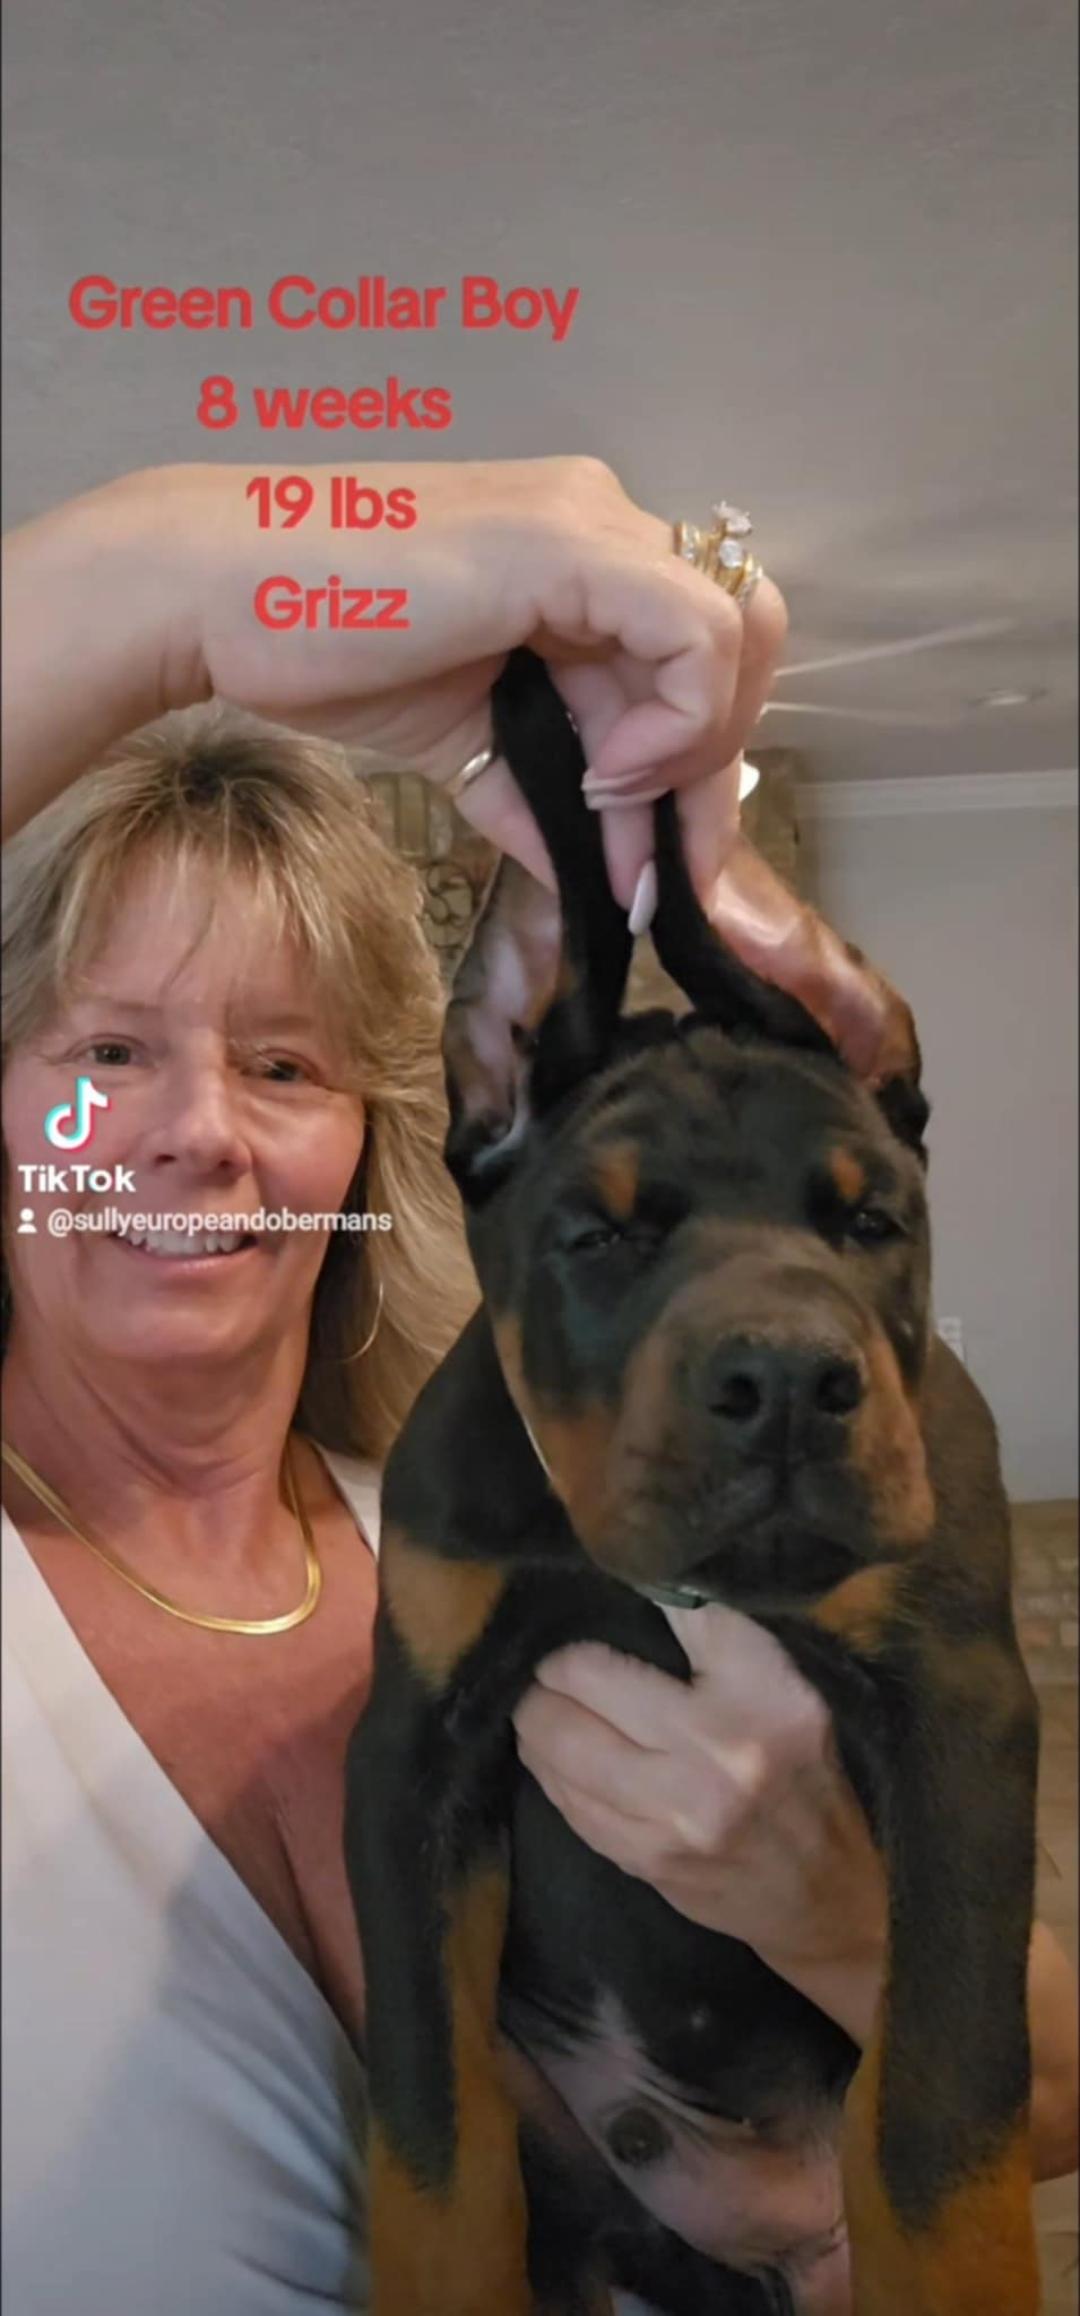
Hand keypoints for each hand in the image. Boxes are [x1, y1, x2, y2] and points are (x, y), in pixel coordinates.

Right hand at [3, 459, 909, 1078]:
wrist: (218, 598)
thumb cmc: (320, 648)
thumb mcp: (467, 748)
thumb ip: (545, 805)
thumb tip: (609, 886)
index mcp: (585, 562)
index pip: (703, 655)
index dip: (701, 767)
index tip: (659, 864)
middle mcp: (605, 525)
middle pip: (744, 641)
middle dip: (716, 769)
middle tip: (661, 858)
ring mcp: (592, 524)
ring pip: (737, 633)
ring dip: (696, 754)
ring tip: (615, 813)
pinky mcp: (570, 543)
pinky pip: (692, 634)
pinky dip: (673, 722)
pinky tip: (604, 772)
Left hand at [513, 1603, 886, 2039]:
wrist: (824, 1892)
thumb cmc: (800, 1772)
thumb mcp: (786, 1690)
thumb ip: (718, 1637)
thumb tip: (640, 1584)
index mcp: (764, 1696)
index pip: (679, 1615)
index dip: (633, 1593)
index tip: (605, 1602)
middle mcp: (719, 1753)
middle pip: (587, 1681)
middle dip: (555, 1669)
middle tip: (552, 1665)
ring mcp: (676, 1814)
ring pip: (560, 1745)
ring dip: (537, 1718)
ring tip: (541, 1705)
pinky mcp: (645, 1857)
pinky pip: (567, 1800)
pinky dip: (551, 1769)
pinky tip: (554, 1755)